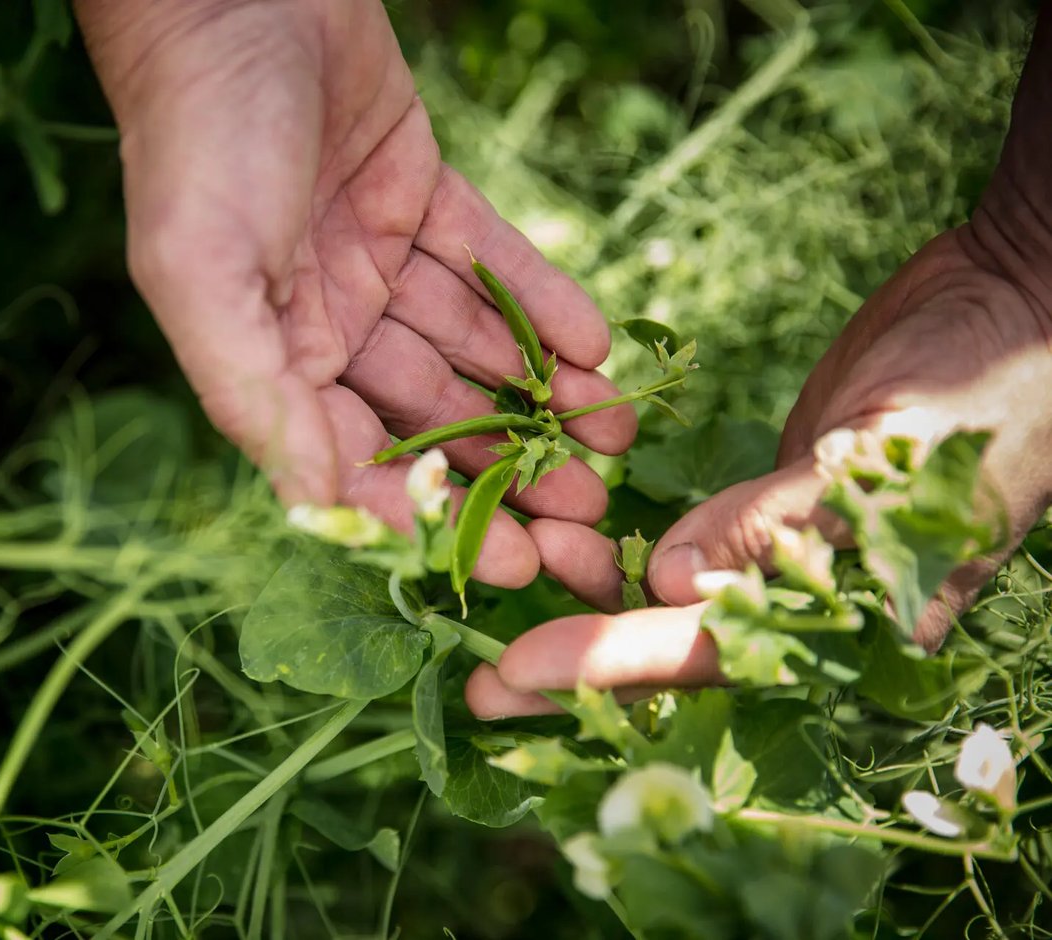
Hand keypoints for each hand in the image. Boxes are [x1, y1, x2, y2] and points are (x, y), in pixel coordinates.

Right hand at [75, 0, 634, 588]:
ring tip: (616, 443)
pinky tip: (595, 352)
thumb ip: (254, 393)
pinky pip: (493, 261)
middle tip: (595, 521)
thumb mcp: (202, 276)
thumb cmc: (201, 140)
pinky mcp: (420, 196)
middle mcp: (326, 321)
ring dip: (543, 399)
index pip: (363, 461)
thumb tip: (316, 502)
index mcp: (271, 356)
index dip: (441, 517)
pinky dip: (544, 304)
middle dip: (512, 472)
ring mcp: (376, 259)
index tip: (522, 564)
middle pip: (433, 417)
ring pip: (474, 347)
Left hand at [467, 227, 1051, 717]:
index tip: (513, 670)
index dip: (609, 664)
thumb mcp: (898, 446)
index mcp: (858, 609)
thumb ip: (782, 519)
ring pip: (668, 598)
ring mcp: (784, 552)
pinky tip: (556, 543)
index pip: (714, 650)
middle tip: (474, 686)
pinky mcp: (763, 506)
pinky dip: (618, 550)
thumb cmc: (988, 380)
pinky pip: (681, 542)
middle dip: (574, 663)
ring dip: (583, 603)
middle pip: (676, 647)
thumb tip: (667, 584)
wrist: (1017, 301)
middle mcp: (814, 598)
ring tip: (493, 611)